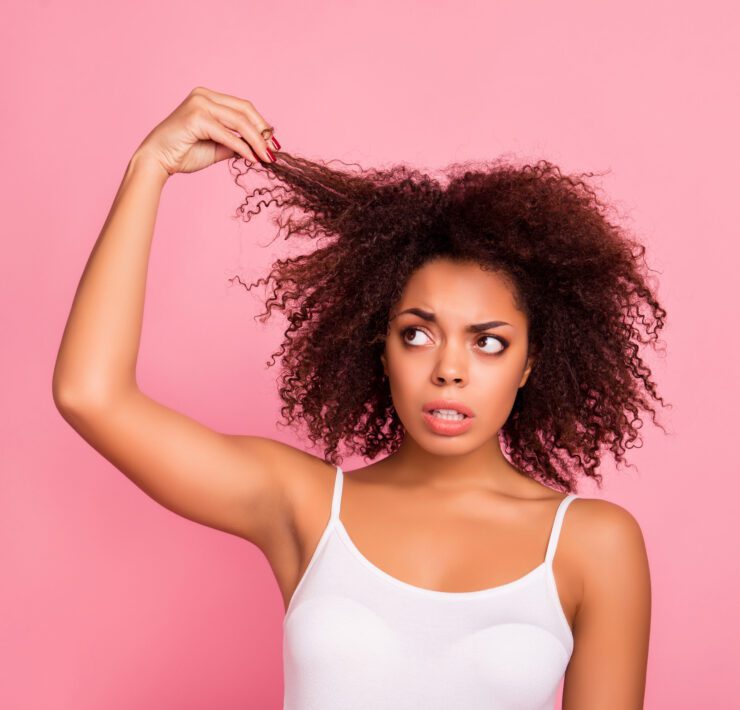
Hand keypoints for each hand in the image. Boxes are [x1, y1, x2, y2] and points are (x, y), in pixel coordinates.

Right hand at [133, 86, 278, 176]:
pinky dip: (243, 148)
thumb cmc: (183, 153)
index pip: (243, 107)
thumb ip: (236, 143)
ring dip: (257, 142)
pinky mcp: (196, 118)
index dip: (261, 125)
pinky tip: (253, 159)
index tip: (273, 143)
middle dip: (263, 132)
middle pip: (245, 110)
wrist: (157, 161)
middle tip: (274, 151)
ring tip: (267, 158)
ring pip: (240, 122)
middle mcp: (204, 95)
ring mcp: (199, 104)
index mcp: (208, 97)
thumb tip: (259, 147)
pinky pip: (228, 134)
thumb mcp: (217, 147)